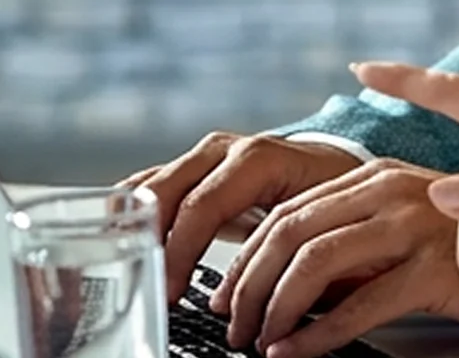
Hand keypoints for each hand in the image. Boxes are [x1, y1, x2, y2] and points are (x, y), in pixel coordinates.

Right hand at [119, 132, 361, 300]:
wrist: (337, 163)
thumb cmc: (334, 196)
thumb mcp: (321, 223)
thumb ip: (288, 257)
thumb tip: (257, 308)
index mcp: (258, 160)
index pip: (202, 205)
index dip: (181, 252)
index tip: (172, 292)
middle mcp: (224, 151)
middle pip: (164, 193)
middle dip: (150, 243)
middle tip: (145, 288)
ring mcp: (203, 156)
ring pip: (149, 186)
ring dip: (132, 229)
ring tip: (127, 271)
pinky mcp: (191, 170)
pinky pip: (149, 187)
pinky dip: (132, 215)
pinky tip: (121, 244)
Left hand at [212, 156, 458, 357]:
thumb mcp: (396, 237)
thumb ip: (346, 247)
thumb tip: (273, 287)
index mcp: (373, 177)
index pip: (288, 211)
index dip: (246, 257)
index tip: (225, 295)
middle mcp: (390, 191)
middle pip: (292, 233)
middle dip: (249, 285)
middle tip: (233, 324)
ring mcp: (414, 226)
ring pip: (316, 262)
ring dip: (275, 308)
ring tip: (259, 340)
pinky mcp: (435, 268)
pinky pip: (359, 305)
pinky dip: (316, 334)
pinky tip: (295, 351)